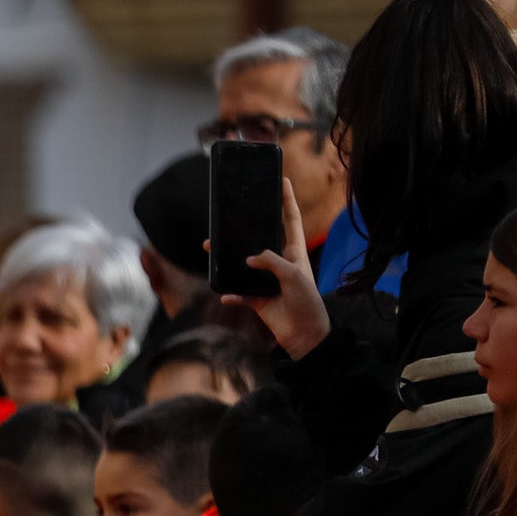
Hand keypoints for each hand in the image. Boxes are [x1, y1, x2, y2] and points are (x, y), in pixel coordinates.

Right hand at [221, 178, 330, 358]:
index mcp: (294, 252)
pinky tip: (223, 294)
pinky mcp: (256, 299)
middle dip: (246, 227)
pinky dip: (229, 294)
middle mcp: (279, 262)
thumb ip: (272, 262)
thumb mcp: (293, 276)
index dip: (286, 200)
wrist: (304, 335)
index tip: (282, 180)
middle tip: (231, 213)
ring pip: (242, 264)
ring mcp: (266, 280)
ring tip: (210, 248)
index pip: (290, 220)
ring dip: (226, 259)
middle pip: (259, 239)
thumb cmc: (306, 302)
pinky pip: (238, 293)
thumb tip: (249, 257)